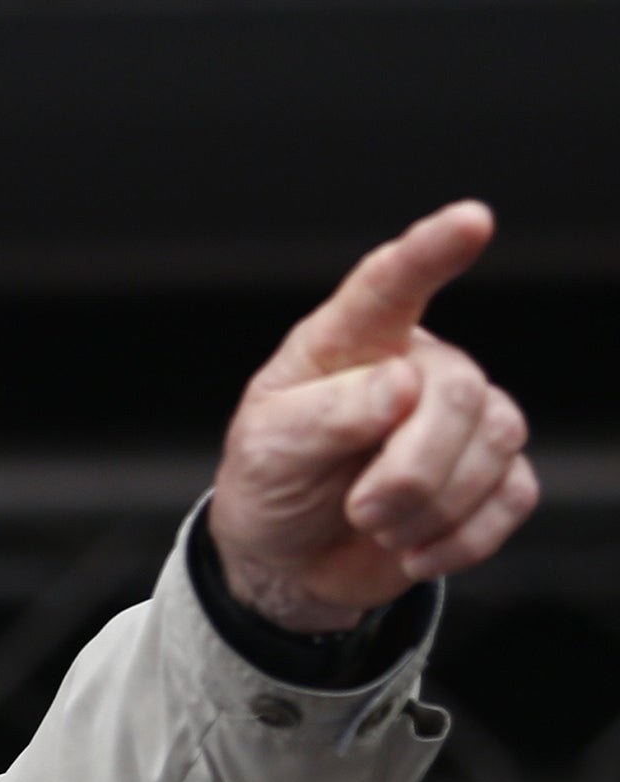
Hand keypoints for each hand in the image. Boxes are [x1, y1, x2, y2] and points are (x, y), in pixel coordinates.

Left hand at [209, 201, 537, 631]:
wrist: (284, 562)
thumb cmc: (270, 485)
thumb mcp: (267, 450)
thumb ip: (325, 416)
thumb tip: (400, 386)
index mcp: (348, 344)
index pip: (390, 286)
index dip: (430, 251)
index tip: (471, 220)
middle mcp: (415, 368)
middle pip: (458, 392)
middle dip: (411, 466)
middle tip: (360, 509)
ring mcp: (459, 421)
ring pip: (495, 442)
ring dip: (430, 506)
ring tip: (374, 525)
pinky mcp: (488, 476)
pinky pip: (513, 494)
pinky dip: (463, 537)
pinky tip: (414, 548)